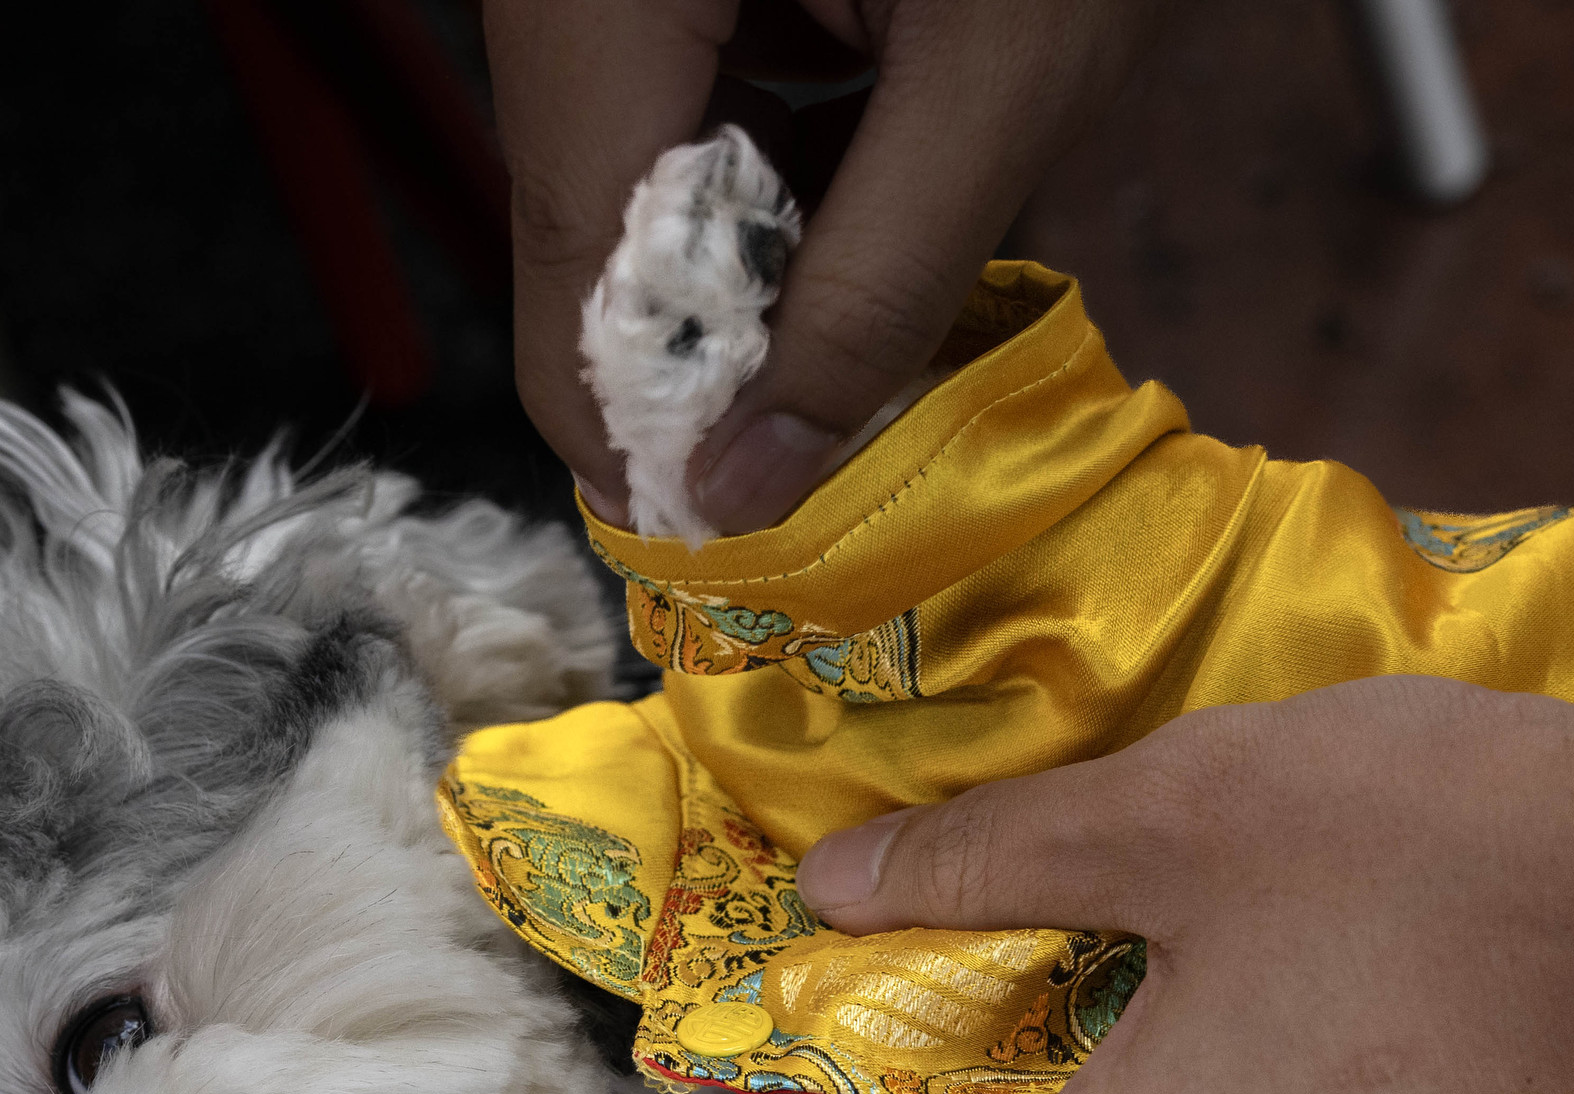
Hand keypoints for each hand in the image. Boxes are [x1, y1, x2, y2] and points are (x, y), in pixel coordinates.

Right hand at [489, 0, 1159, 529]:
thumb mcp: (1002, 79)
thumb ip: (878, 292)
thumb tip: (754, 484)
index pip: (571, 281)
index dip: (647, 438)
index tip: (744, 534)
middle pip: (591, 242)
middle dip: (723, 351)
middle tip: (852, 414)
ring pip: (637, 187)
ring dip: (764, 265)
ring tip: (905, 221)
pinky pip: (687, 106)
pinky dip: (780, 172)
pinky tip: (885, 156)